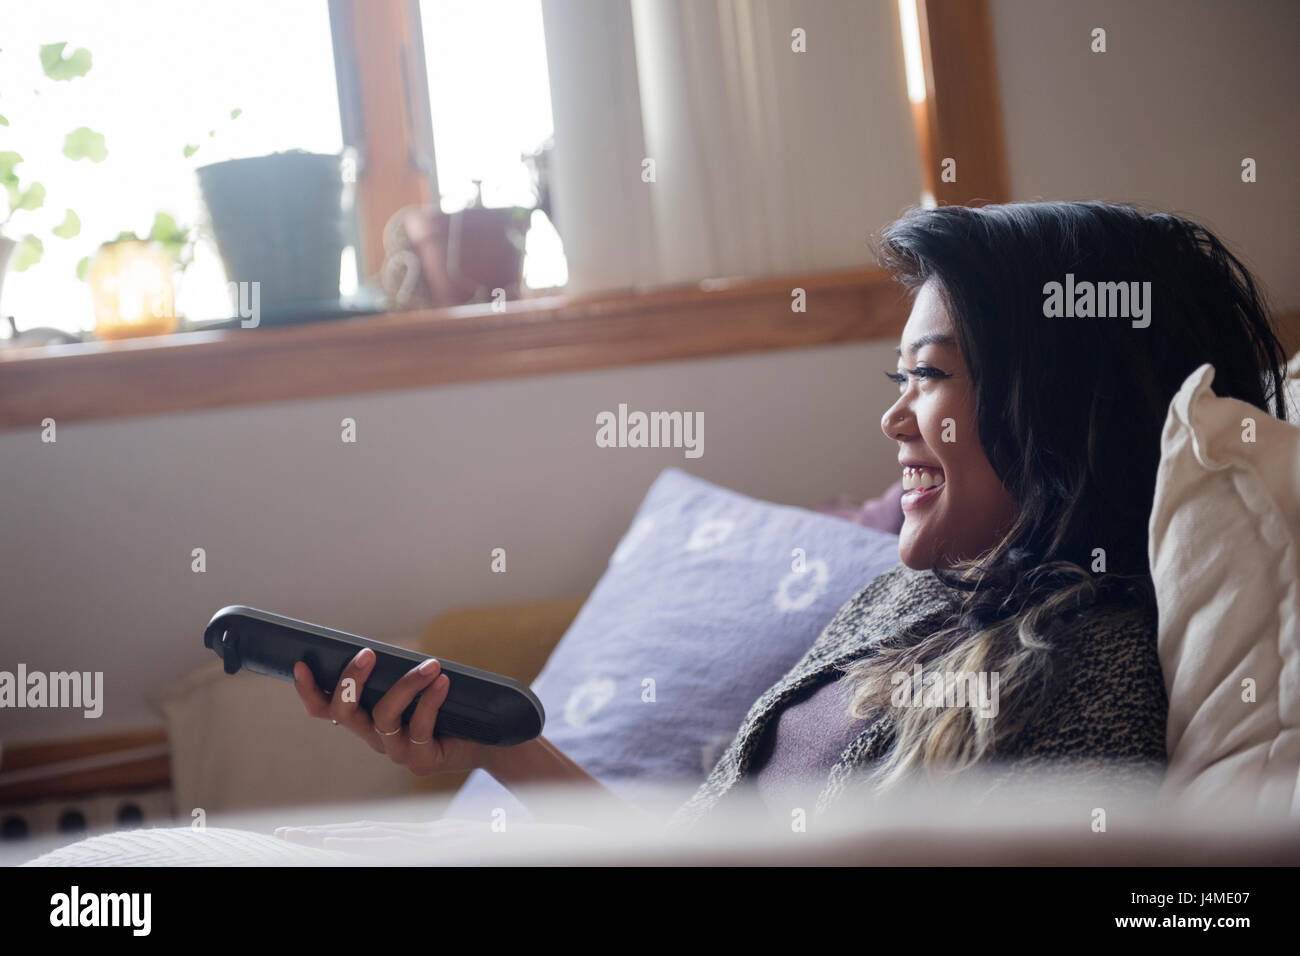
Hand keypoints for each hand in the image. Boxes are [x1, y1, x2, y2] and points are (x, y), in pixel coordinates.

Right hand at [293, 649, 486, 774]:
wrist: (486, 740)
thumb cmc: (449, 705)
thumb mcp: (419, 685)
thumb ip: (398, 671)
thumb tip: (383, 646)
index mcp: (366, 719)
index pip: (326, 709)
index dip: (309, 691)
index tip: (301, 664)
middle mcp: (375, 737)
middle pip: (344, 714)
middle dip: (350, 682)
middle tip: (368, 654)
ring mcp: (396, 752)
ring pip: (385, 717)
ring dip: (406, 685)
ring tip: (431, 665)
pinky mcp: (421, 761)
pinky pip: (419, 729)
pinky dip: (431, 701)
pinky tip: (443, 682)